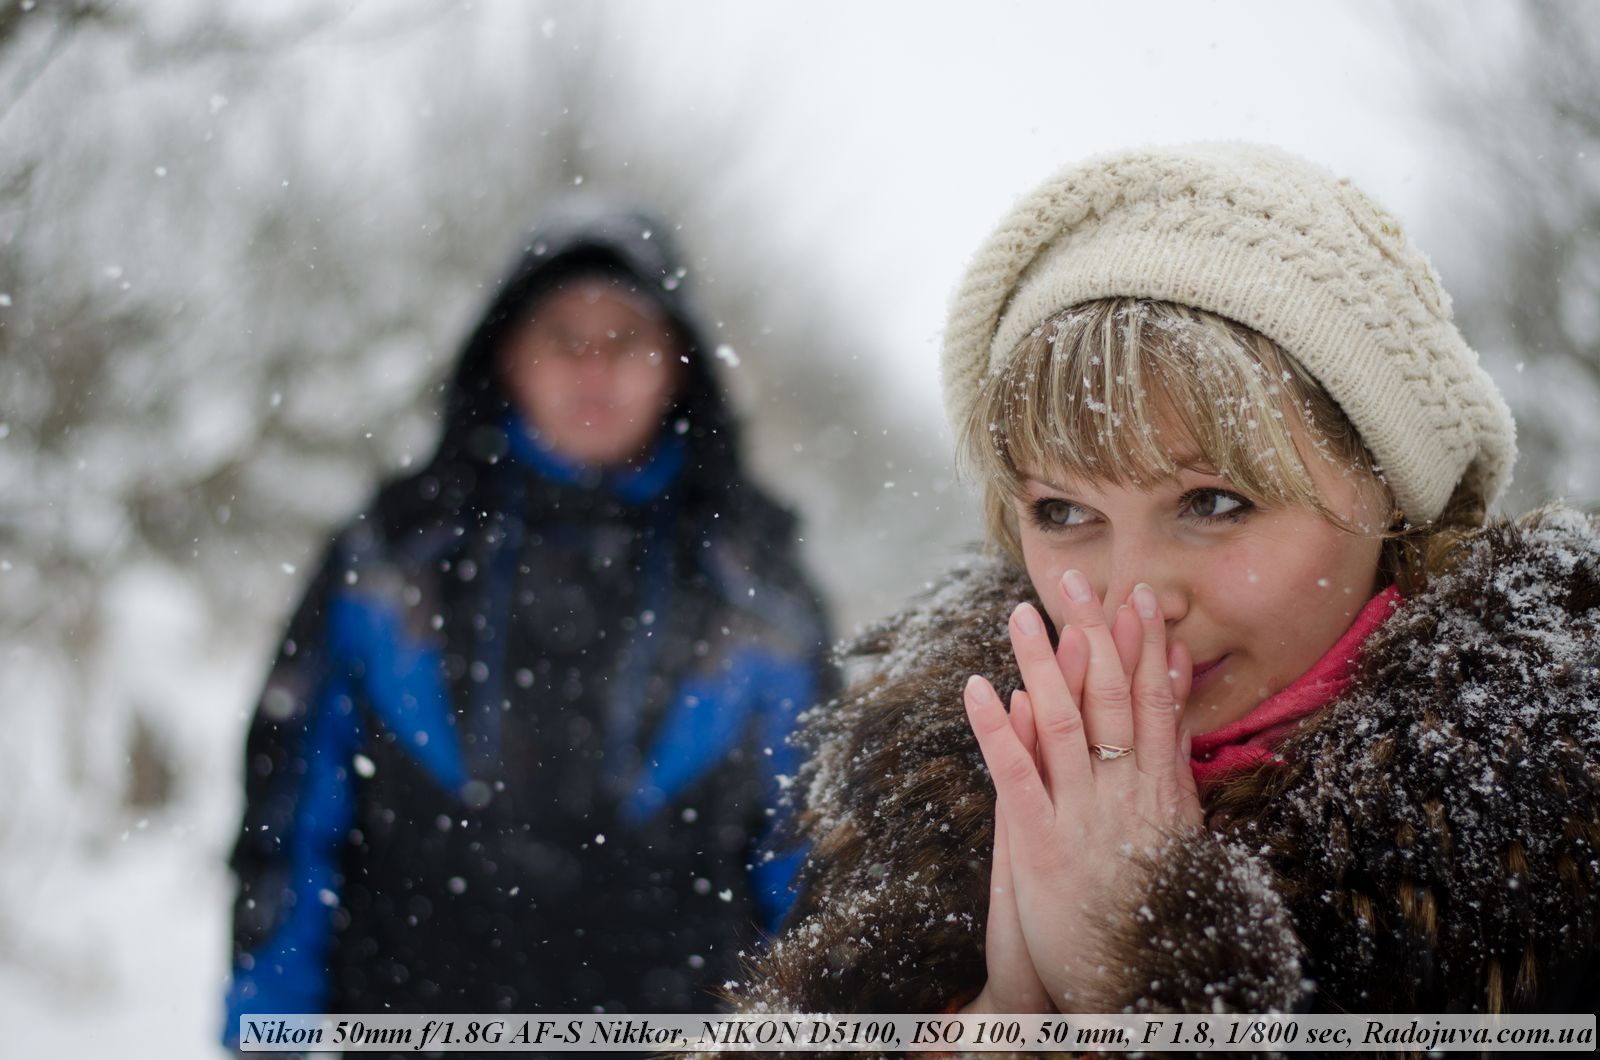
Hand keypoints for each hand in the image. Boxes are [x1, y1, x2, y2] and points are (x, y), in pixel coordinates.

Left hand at [963, 571, 1201, 1008]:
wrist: (1135, 990)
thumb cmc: (1152, 911)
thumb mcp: (1176, 835)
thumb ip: (1173, 769)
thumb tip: (1176, 708)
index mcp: (1161, 793)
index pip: (1154, 702)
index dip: (1144, 646)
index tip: (1134, 595)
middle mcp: (1126, 796)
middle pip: (1109, 698)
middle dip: (1092, 634)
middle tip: (1072, 578)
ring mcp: (1084, 817)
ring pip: (1062, 723)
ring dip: (1040, 662)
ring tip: (1019, 613)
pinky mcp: (1042, 846)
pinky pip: (1016, 773)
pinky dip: (997, 727)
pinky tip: (979, 686)